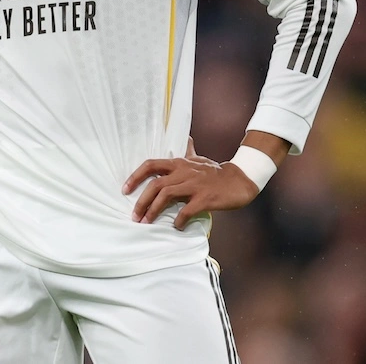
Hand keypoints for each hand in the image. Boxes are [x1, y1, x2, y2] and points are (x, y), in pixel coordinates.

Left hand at [123, 140, 259, 229]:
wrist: (240, 180)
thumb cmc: (216, 172)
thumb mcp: (199, 160)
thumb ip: (188, 152)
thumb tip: (186, 140)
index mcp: (179, 163)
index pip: (151, 165)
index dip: (135, 176)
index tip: (125, 190)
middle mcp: (184, 172)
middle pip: (155, 184)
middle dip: (141, 201)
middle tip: (134, 216)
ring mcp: (194, 185)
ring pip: (167, 195)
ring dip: (154, 210)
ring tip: (147, 222)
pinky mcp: (205, 198)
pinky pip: (187, 210)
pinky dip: (179, 219)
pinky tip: (176, 226)